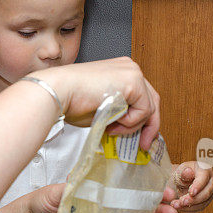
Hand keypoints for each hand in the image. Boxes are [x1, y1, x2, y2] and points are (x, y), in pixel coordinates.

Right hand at [32, 57, 160, 149]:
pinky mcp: (134, 82)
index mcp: (122, 71)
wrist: (60, 91)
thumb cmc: (72, 100)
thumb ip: (120, 113)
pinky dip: (130, 121)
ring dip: (132, 125)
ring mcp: (133, 73)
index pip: (143, 96)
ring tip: (112, 128)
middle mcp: (130, 68)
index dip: (144, 118)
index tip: (141, 136)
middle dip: (149, 126)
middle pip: (152, 100)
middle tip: (143, 144)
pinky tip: (113, 120)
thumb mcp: (104, 108)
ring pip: (149, 108)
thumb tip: (130, 129)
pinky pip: (144, 110)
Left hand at [168, 161, 212, 210]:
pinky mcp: (205, 201)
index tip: (191, 192)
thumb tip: (188, 171)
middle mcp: (210, 182)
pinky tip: (179, 207)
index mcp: (205, 170)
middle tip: (182, 202)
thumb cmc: (181, 173)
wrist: (180, 180)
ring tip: (176, 205)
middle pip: (206, 193)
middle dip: (194, 199)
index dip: (198, 186)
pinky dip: (189, 209)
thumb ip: (184, 172)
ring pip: (203, 202)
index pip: (204, 178)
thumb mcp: (180, 170)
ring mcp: (209, 192)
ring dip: (189, 206)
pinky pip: (199, 207)